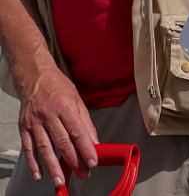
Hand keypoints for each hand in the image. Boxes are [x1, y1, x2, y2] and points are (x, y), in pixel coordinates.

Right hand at [16, 66, 97, 186]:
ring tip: (60, 181)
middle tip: (82, 174)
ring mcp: (34, 122)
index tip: (93, 162)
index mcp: (65, 106)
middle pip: (62, 142)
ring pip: (44, 148)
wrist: (35, 77)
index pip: (77, 131)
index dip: (86, 148)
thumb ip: (85, 122)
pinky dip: (33, 163)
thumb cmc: (59, 88)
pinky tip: (39, 174)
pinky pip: (28, 148)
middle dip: (73, 161)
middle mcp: (49, 114)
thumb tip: (94, 142)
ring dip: (53, 166)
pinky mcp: (24, 127)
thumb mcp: (77, 100)